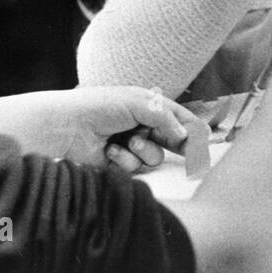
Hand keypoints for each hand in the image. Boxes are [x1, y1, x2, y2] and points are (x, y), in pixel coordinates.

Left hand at [57, 86, 192, 173]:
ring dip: (143, 150)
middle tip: (190, 150)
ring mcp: (130, 146)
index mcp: (146, 106)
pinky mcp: (118, 166)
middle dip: (178, 144)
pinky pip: (135, 169)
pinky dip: (124, 161)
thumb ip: (166, 117)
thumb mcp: (137, 103)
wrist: (66, 126)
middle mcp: (140, 126)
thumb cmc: (99, 106)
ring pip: (154, 157)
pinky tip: (109, 151)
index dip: (192, 127)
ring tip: (127, 141)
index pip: (177, 116)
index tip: (206, 137)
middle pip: (171, 140)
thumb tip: (186, 135)